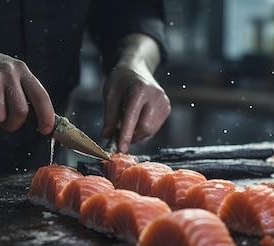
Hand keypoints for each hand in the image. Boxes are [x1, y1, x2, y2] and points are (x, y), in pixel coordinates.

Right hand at [0, 34, 53, 133]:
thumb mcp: (7, 72)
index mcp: (21, 70)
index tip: (46, 129)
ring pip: (1, 116)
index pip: (41, 96)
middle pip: (21, 113)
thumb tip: (31, 119)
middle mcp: (9, 73)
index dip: (46, 116)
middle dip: (13, 124)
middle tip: (4, 121)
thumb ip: (19, 90)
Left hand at [100, 34, 170, 152]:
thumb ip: (109, 116)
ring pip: (151, 130)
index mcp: (139, 90)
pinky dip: (145, 130)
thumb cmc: (122, 79)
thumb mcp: (110, 94)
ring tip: (128, 125)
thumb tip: (107, 135)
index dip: (125, 136)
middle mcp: (154, 96)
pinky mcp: (166, 107)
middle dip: (131, 137)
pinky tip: (137, 121)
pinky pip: (155, 127)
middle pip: (145, 128)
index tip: (121, 148)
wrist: (137, 68)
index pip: (132, 119)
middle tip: (119, 136)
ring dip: (137, 135)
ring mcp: (163, 102)